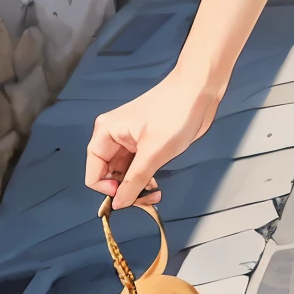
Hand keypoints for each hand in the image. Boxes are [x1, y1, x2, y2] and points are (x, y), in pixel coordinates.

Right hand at [85, 70, 221, 210]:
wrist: (199, 89)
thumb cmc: (175, 114)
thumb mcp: (153, 152)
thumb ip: (133, 181)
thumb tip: (117, 205)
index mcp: (106, 133)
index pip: (93, 173)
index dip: (106, 190)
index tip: (127, 197)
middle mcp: (114, 136)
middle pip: (109, 175)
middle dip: (124, 191)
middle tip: (146, 201)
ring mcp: (131, 140)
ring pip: (124, 173)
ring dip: (136, 187)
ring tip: (155, 194)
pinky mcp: (146, 142)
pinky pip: (137, 167)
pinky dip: (144, 178)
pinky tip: (157, 185)